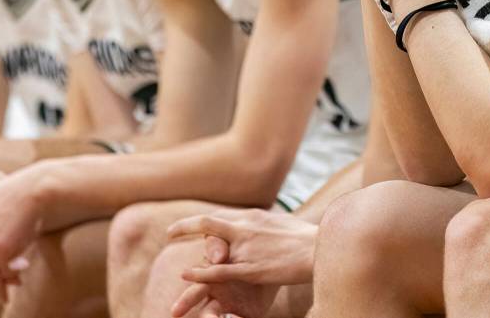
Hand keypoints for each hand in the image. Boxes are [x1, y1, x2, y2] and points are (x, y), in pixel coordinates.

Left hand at [167, 208, 315, 317]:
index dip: (201, 221)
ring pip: (210, 250)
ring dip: (192, 259)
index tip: (187, 226)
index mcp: (254, 217)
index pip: (221, 216)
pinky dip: (199, 273)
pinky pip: (218, 271)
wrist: (319, 248)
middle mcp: (246, 228)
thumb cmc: (307, 237)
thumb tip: (262, 222)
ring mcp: (247, 248)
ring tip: (175, 264)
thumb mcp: (281, 222)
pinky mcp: (251, 268)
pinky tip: (185, 274)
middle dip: (185, 227)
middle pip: (207, 224)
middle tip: (171, 233)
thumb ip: (265, 223)